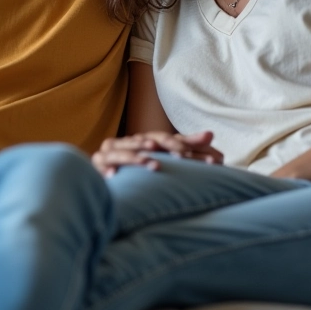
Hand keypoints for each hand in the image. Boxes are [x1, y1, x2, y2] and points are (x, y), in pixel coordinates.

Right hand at [91, 130, 222, 176]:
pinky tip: (113, 175)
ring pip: (126, 151)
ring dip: (138, 158)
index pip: (171, 140)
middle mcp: (131, 141)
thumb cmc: (136, 160)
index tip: (212, 161)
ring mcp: (113, 151)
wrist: (102, 164)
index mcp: (148, 139)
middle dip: (168, 148)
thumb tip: (212, 134)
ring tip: (153, 165)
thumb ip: (186, 145)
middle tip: (183, 157)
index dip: (189, 147)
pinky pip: (102, 163)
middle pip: (151, 140)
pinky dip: (107, 168)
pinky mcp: (98, 162)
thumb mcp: (162, 153)